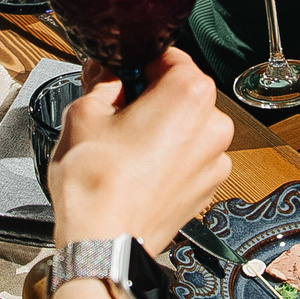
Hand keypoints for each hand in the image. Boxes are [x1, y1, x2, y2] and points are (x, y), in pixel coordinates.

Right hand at [46, 47, 231, 252]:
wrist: (103, 241)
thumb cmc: (96, 183)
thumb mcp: (84, 114)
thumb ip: (100, 83)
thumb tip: (104, 72)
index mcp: (189, 94)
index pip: (168, 57)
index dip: (138, 65)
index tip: (121, 77)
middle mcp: (213, 125)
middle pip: (182, 93)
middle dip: (151, 98)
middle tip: (116, 114)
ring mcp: (215, 160)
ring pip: (187, 127)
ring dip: (162, 130)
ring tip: (125, 148)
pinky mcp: (207, 188)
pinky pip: (190, 158)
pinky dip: (169, 159)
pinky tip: (138, 170)